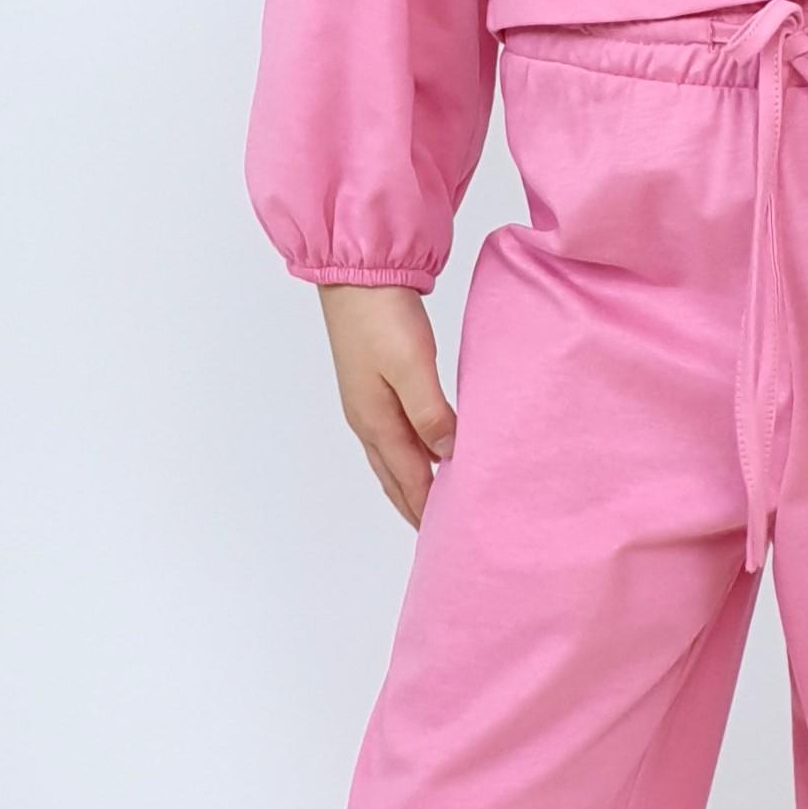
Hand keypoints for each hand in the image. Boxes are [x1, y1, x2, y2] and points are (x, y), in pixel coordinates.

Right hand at [315, 284, 457, 523]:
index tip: (451, 535)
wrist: (356, 272)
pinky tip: (427, 455)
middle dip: (417, 507)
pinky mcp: (373, 385)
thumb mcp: (412, 365)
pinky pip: (393, 438)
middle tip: (442, 535)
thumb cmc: (381, 316)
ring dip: (412, 485)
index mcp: (375, 422)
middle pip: (395, 478)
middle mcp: (367, 421)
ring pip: (392, 460)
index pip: (409, 480)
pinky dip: (410, 458)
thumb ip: (431, 412)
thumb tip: (450, 456)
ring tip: (435, 506)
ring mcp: (366, 404)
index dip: (429, 509)